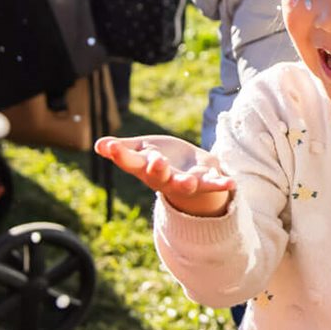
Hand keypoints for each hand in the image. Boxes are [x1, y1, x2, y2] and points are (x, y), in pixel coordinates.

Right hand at [95, 134, 233, 215]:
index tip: (108, 146)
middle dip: (157, 169)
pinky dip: (221, 184)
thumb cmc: (159, 159)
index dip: (119, 154)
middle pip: (157, 175)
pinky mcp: (204, 182)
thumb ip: (122, 149)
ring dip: (185, 184)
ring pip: (183, 185)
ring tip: (189, 182)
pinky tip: (231, 181)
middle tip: (156, 161)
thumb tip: (99, 144)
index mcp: (144, 167)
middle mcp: (162, 178)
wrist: (187, 173)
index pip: (129, 161)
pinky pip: (213, 184)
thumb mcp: (140, 150)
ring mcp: (183, 182)